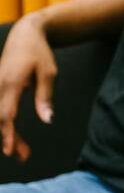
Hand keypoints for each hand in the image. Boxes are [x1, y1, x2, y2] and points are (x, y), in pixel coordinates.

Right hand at [0, 14, 57, 160]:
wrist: (25, 34)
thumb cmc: (40, 53)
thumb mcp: (49, 73)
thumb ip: (45, 97)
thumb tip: (47, 120)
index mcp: (11, 82)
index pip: (6, 114)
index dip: (7, 134)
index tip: (11, 151)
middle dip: (9, 140)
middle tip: (24, 158)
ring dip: (7, 134)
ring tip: (23, 153)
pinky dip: (5, 124)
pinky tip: (14, 138)